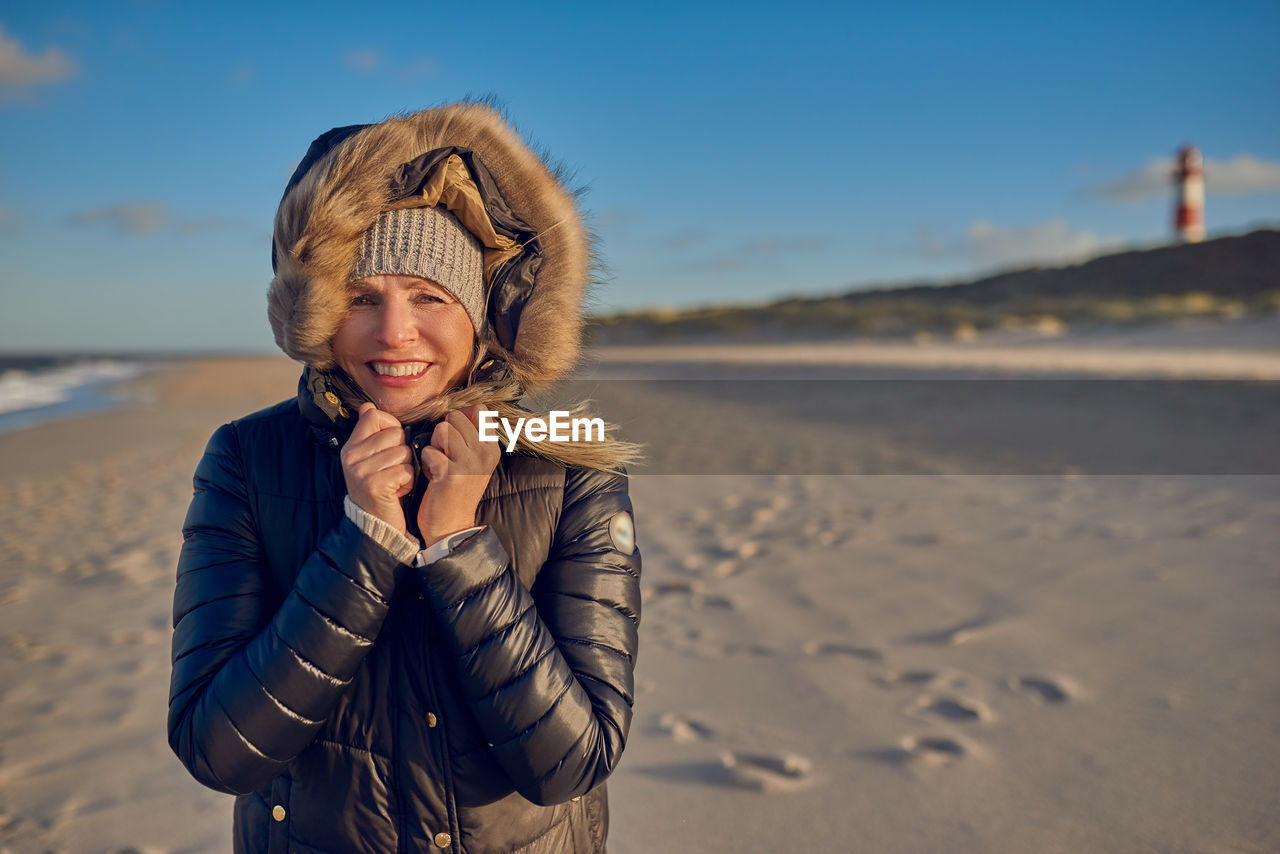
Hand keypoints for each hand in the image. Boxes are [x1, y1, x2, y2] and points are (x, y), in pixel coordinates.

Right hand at [340, 402, 414, 533]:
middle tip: (392, 470)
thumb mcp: (369, 460)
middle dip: (403, 451)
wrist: (375, 526)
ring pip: (404, 452)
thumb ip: (370, 433)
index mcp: (350, 448)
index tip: (390, 445)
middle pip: (395, 434)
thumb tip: (367, 407)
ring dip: (407, 468)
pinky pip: (406, 470)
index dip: (391, 427)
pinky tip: (398, 491)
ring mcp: (362, 472)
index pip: (374, 417)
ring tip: (395, 481)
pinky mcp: (375, 485)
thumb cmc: (379, 488)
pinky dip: (408, 481)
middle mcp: (352, 458)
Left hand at [417, 404, 501, 545]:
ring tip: (439, 464)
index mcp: (492, 448)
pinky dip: (426, 462)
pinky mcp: (452, 473)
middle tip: (445, 455)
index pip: (477, 411)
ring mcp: (470, 462)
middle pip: (456, 417)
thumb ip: (473, 434)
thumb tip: (475, 406)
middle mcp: (485, 452)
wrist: (451, 526)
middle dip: (444, 433)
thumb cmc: (457, 490)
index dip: (458, 423)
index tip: (456, 444)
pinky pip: (430, 450)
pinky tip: (433, 476)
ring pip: (443, 429)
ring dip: (434, 446)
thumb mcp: (473, 461)